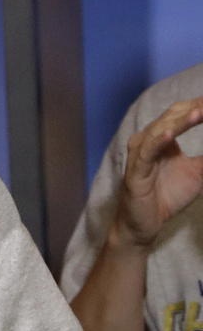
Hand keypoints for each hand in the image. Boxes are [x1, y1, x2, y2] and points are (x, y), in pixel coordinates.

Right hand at [115, 96, 202, 248]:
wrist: (146, 224)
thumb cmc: (167, 196)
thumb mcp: (198, 172)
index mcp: (161, 136)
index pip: (182, 113)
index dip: (200, 106)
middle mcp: (148, 139)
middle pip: (172, 116)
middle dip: (195, 108)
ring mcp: (140, 154)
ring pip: (160, 130)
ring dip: (181, 121)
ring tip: (200, 112)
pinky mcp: (135, 171)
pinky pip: (147, 153)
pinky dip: (159, 141)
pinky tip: (171, 134)